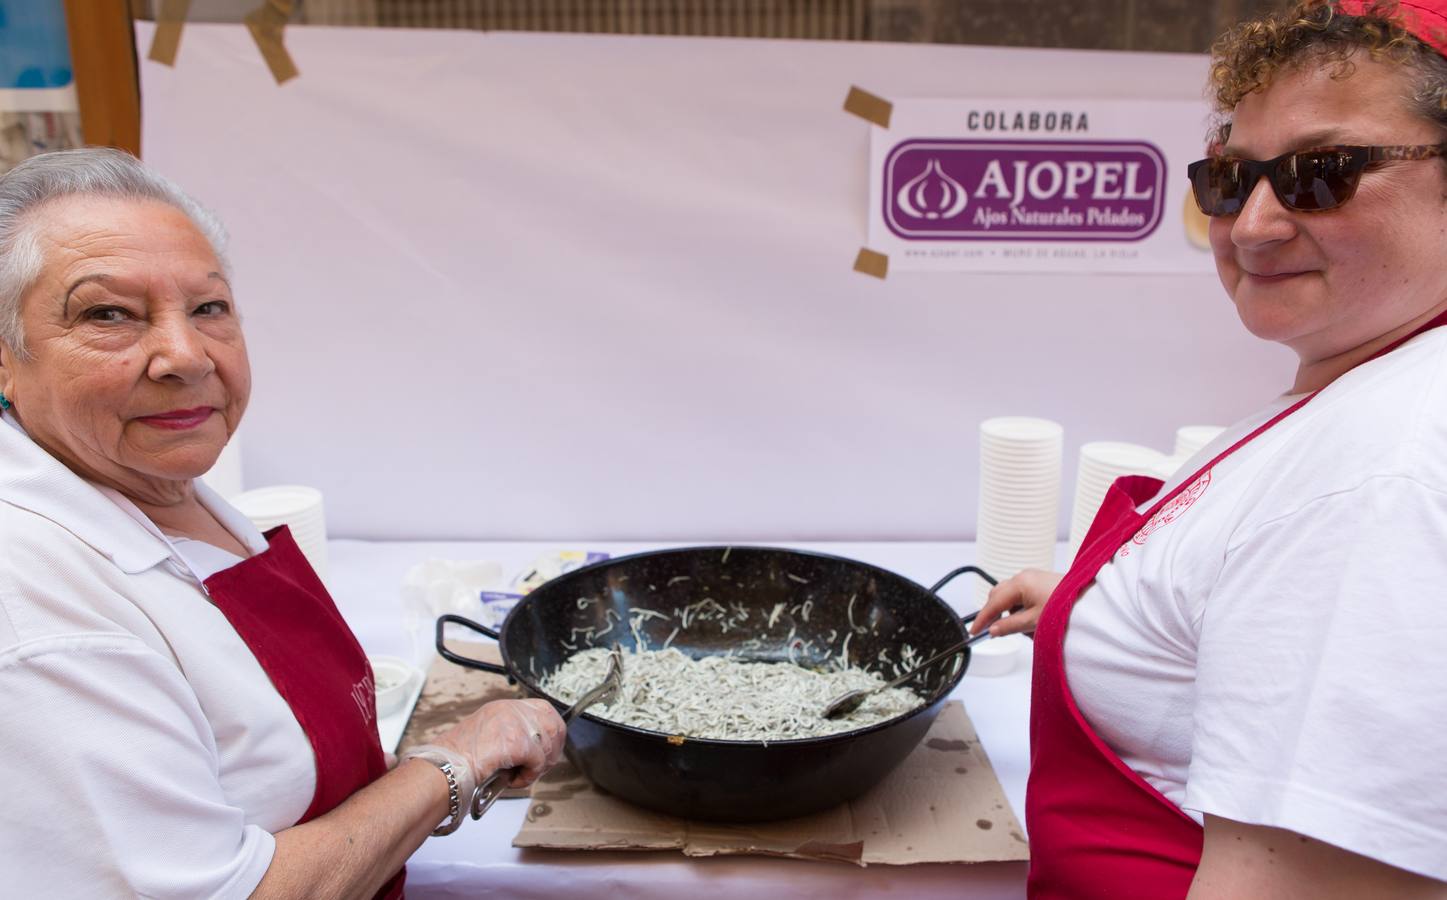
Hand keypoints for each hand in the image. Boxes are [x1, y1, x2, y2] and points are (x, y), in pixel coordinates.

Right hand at [434, 698, 565, 788]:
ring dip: (538, 767)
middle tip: (537, 769)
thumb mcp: (488, 738)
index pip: (544, 710)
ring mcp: (514, 724)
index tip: (548, 750)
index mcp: (504, 707)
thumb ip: (511, 737)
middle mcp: (511, 710)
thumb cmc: (458, 762)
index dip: (551, 732)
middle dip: (551, 751)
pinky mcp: (516, 742)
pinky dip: (529, 776)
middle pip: (554, 725)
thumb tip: (537, 753)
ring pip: (547, 745)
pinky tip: (513, 781)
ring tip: (519, 777)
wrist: (443, 769)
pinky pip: (538, 762)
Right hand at [968, 569, 1063, 637]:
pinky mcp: (1040, 582)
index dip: (982, 618)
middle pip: (998, 596)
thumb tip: (992, 630)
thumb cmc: (1066, 607)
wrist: (1092, 600)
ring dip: (1012, 613)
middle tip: (1000, 631)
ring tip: (1028, 629)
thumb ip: (1010, 626)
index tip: (974, 631)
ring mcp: (1032, 577)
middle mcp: (1024, 576)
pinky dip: (1023, 609)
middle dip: (998, 614)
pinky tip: (1034, 621)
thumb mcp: (1034, 622)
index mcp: (1020, 583)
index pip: (993, 602)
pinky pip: (1023, 595)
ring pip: (1011, 597)